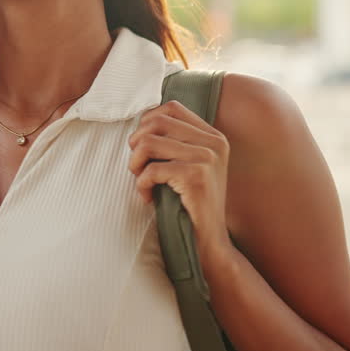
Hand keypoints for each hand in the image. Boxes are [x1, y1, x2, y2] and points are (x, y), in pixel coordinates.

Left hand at [127, 100, 232, 254]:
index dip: (148, 123)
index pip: (172, 108)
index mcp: (214, 136)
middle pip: (157, 122)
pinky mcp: (196, 177)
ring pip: (149, 143)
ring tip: (141, 181)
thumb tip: (143, 121)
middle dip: (137, 143)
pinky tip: (147, 197)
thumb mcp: (190, 165)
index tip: (143, 147)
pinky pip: (151, 170)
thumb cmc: (190, 205)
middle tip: (137, 166)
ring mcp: (207, 158)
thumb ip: (176, 142)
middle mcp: (214, 143)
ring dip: (135, 163)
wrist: (208, 242)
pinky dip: (141, 184)